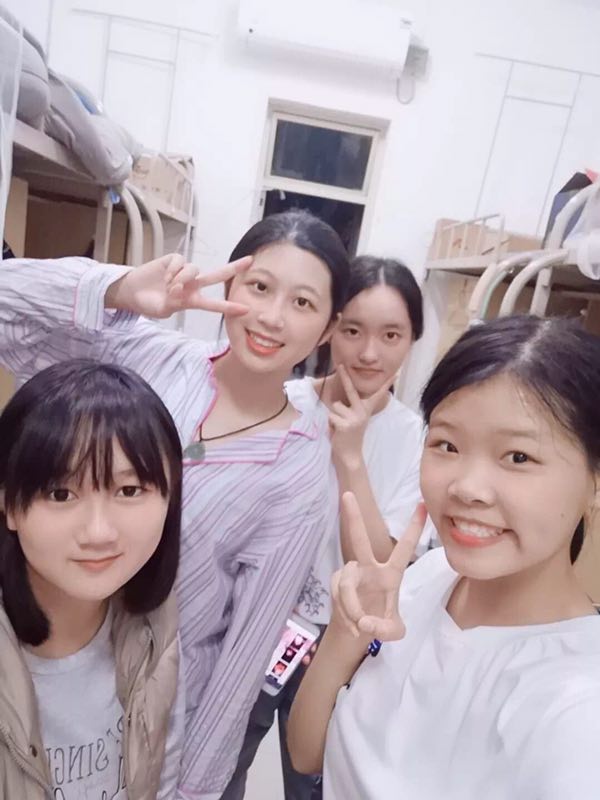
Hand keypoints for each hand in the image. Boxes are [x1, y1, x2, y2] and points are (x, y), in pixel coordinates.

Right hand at [107, 253, 251, 318]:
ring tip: (169, 287)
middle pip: (217, 275)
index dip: (229, 307)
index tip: (246, 310)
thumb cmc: (149, 303)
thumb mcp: (163, 310)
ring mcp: (184, 271)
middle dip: (233, 268)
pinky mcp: (174, 260)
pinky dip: (172, 270)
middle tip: (251, 261)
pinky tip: (165, 276)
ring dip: (181, 279)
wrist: (132, 292)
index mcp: (192, 300)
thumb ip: (174, 301)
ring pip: (194, 270)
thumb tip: (180, 288)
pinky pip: (180, 262)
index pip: (214, 304)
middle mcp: (192, 285)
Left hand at [329, 365, 392, 465]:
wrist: (350, 454)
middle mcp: (362, 412)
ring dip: (334, 415)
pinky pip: (331, 416)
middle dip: (345, 376)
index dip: (387, 383)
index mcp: (366, 409)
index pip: (378, 394)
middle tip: (340, 364)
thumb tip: (340, 401)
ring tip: (340, 425)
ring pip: (335, 406)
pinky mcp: (345, 424)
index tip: (397, 373)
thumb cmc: (349, 434)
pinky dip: (331, 423)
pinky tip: (337, 430)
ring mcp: (355, 418)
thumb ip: (351, 408)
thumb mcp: (354, 419)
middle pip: (351, 389)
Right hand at [331, 493, 426, 641]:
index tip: (423, 504)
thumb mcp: (393, 632)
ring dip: (352, 607)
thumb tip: (365, 621)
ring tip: (360, 625)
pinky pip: (338, 595)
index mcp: (391, 573)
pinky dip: (346, 615)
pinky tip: (352, 626)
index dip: (414, 527)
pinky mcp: (336, 582)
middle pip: (359, 539)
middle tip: (348, 494)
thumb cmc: (380, 622)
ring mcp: (350, 573)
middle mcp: (369, 567)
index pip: (404, 548)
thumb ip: (386, 629)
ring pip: (347, 583)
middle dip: (354, 518)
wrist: (356, 631)